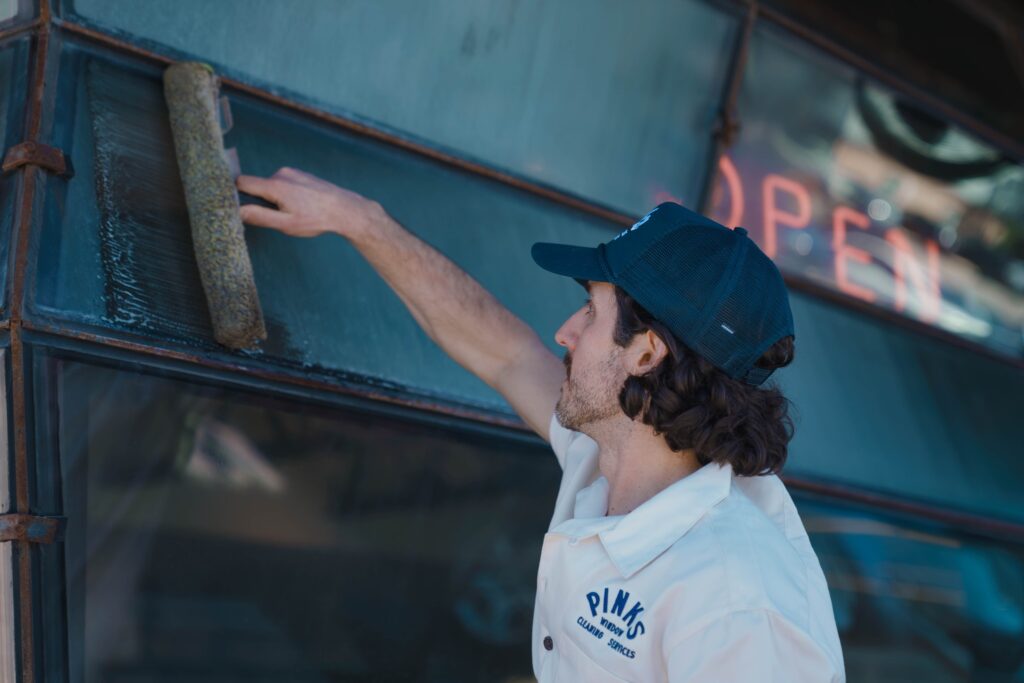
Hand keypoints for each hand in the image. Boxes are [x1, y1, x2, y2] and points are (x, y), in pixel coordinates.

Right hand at [236, 167, 385, 240]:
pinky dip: (286, 194)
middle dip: (261, 201)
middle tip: (279, 216)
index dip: (236, 194)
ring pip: (271, 186)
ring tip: (295, 211)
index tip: (238, 205)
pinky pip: (284, 183)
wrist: (344, 209)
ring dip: (276, 199)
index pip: (241, 182)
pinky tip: (302, 205)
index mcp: (275, 185)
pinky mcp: (300, 174)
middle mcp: (281, 173)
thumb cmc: (316, 219)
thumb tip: (237, 211)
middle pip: (257, 186)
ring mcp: (292, 172)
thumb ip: (259, 216)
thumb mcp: (286, 224)